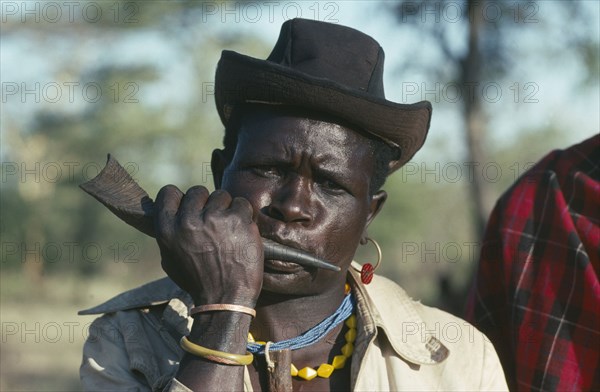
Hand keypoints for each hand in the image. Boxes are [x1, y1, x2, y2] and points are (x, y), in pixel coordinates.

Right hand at [154, 185, 263, 306]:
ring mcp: (214, 218)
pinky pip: (242, 204)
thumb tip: (170, 212)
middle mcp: (188, 221)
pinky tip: (242, 233)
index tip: (190, 207)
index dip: (181, 198)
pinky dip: (244, 215)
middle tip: (213, 223)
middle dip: (206, 204)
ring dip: (227, 209)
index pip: (169, 192)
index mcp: (167, 229)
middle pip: (198, 191)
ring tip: (228, 231)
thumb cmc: (198, 282)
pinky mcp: (237, 219)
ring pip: (221, 195)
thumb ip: (170, 232)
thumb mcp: (170, 259)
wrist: (225, 299)